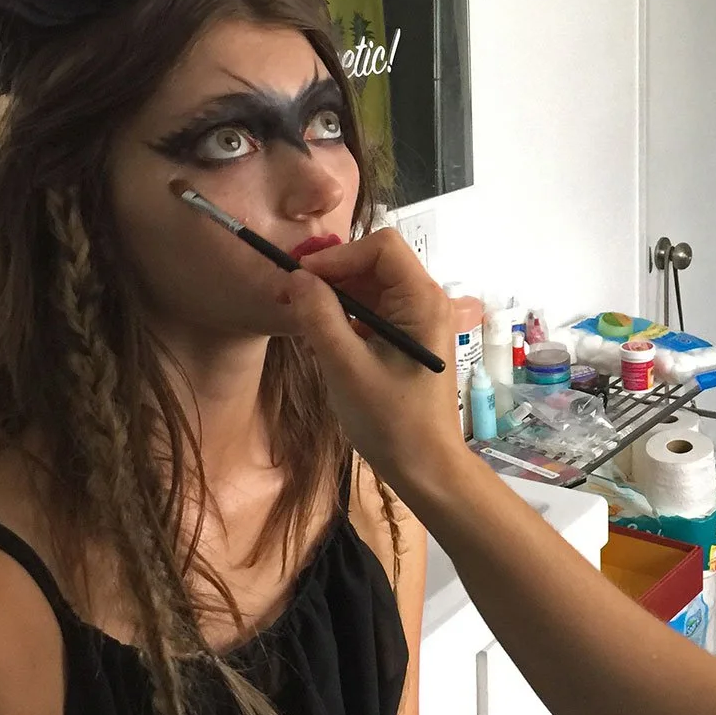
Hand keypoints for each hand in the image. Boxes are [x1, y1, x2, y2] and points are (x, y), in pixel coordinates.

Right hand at [285, 229, 463, 487]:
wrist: (425, 467)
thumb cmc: (391, 420)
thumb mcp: (346, 367)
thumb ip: (320, 316)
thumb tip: (296, 277)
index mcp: (422, 300)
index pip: (381, 247)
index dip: (338, 255)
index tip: (301, 279)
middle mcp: (425, 302)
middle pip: (373, 264)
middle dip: (331, 276)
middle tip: (290, 299)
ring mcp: (417, 321)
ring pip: (369, 288)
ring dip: (334, 299)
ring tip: (301, 322)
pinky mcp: (406, 340)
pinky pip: (372, 313)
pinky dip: (344, 318)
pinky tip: (320, 340)